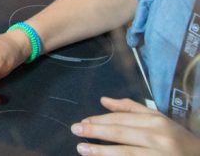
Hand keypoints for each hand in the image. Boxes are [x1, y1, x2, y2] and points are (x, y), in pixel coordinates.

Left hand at [72, 97, 199, 154]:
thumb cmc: (176, 139)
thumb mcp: (159, 119)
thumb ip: (131, 109)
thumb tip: (103, 100)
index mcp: (157, 122)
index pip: (123, 119)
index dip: (101, 120)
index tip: (83, 122)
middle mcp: (159, 138)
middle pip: (122, 133)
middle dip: (96, 132)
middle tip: (75, 130)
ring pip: (126, 153)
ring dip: (101, 151)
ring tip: (81, 149)